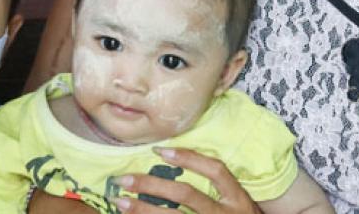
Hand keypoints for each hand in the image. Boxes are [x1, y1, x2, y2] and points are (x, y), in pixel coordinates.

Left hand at [112, 147, 258, 213]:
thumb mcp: (236, 206)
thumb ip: (215, 189)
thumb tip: (172, 162)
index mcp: (238, 200)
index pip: (216, 171)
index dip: (189, 158)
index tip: (159, 150)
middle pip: (187, 195)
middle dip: (152, 185)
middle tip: (123, 178)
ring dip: (143, 209)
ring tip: (120, 201)